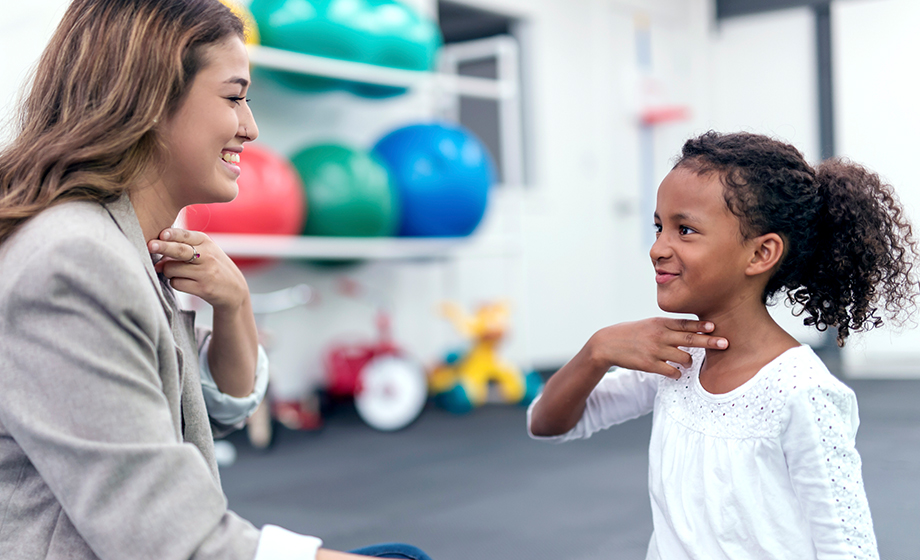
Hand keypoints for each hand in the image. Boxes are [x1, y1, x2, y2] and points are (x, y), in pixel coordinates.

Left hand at [148, 228, 247, 312]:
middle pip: (179, 250)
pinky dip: (175, 282)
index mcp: (206, 242)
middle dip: (162, 247)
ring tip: (176, 272)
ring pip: (172, 269)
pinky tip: (184, 282)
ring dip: (167, 271)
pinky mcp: (203, 288)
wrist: (234, 289)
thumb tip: (157, 254)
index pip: (186, 235)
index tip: (161, 234)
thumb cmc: (213, 266)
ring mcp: (205, 273)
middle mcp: (207, 256)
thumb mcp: (205, 250)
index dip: (172, 234)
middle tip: (149, 246)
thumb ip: (183, 247)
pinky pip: (176, 283)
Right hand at [586, 318, 727, 378]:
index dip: (701, 325)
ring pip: (684, 358)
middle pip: (690, 339)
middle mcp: (659, 335)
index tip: (715, 327)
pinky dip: (677, 373)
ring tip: (687, 362)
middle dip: (710, 341)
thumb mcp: (649, 324)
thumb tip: (692, 329)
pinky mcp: (649, 365)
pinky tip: (676, 372)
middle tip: (725, 343)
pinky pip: (672, 372)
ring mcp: (655, 350)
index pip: (685, 323)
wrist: (608, 343)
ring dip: (689, 362)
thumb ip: (668, 326)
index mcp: (660, 323)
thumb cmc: (631, 333)